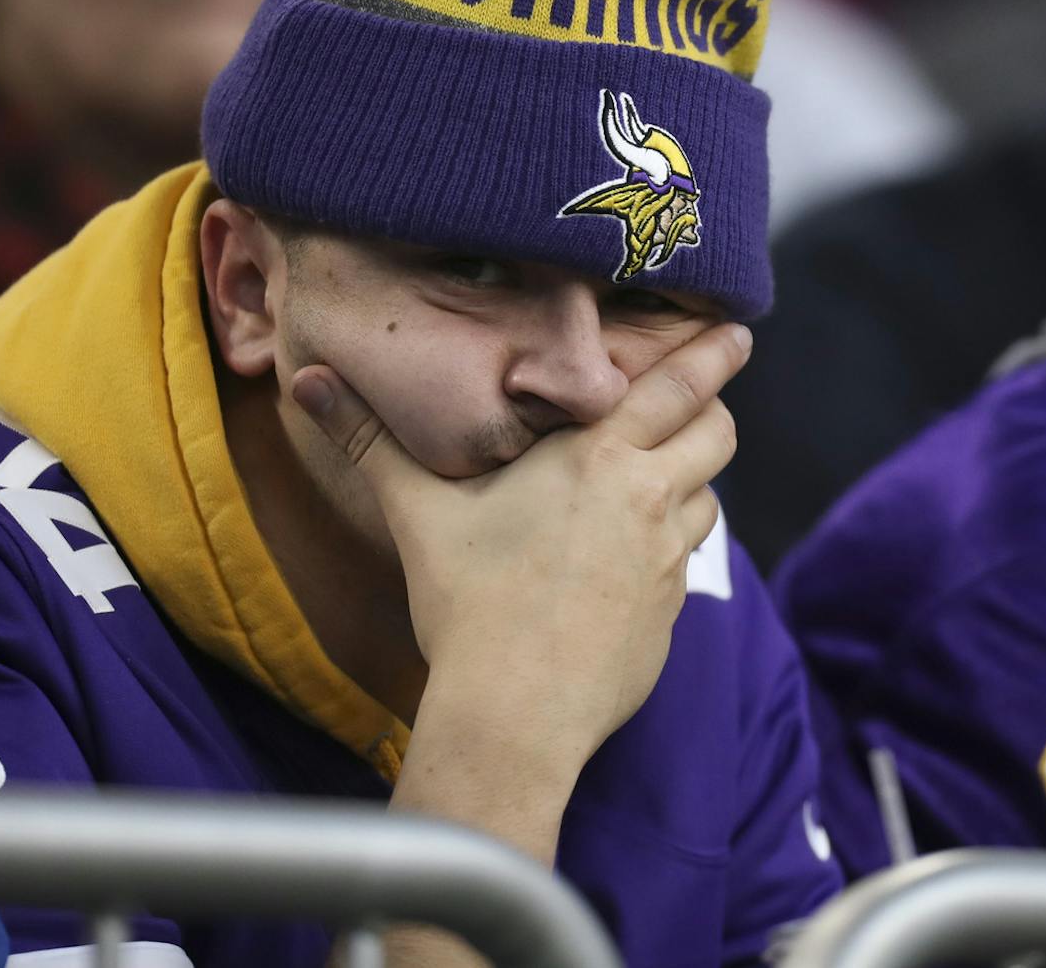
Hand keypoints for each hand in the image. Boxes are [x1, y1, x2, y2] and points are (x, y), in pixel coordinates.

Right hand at [291, 322, 748, 768]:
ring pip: (709, 496)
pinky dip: (671, 543)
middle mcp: (649, 499)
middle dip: (714, 410)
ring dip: (692, 480)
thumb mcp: (419, 514)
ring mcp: (667, 558)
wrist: (515, 713)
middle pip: (717, 434)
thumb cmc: (468, 605)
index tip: (738, 332)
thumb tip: (307, 380)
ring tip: (661, 475)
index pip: (678, 387)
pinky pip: (686, 559)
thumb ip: (372, 439)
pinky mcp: (671, 611)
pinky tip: (634, 554)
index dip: (714, 355)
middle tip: (705, 399)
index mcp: (599, 458)